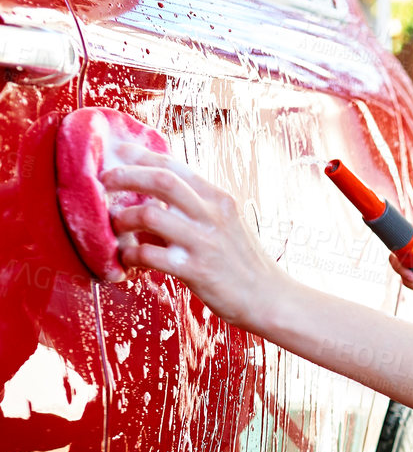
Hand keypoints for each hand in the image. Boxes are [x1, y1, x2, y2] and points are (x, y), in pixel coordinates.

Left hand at [104, 153, 287, 330]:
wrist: (270, 299)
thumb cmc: (243, 264)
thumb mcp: (226, 225)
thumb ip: (195, 209)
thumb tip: (152, 200)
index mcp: (219, 199)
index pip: (174, 166)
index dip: (140, 156)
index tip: (118, 152)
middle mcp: (212, 215)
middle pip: (160, 180)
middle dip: (124, 176)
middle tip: (103, 181)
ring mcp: (204, 242)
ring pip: (149, 215)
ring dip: (123, 220)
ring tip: (116, 227)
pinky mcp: (195, 271)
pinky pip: (149, 255)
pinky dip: (130, 254)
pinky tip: (128, 259)